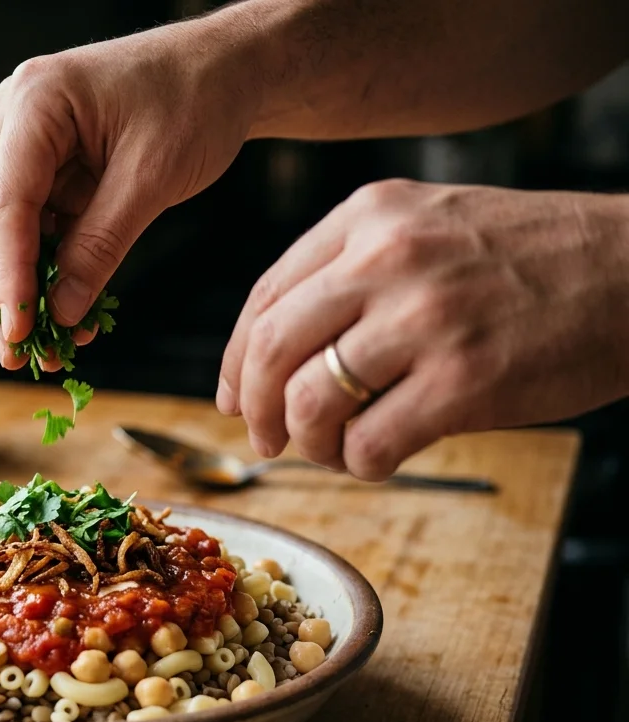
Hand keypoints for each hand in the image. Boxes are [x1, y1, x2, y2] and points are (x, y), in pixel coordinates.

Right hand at [0, 17, 257, 366]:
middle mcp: (17, 119)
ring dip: (24, 291)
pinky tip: (67, 316)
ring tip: (44, 348)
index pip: (5, 201)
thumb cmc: (197, 100)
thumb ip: (101, 246)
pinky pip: (39, 230)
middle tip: (16, 355)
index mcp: (36, 102)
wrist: (229, 70)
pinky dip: (51, 275)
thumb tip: (62, 312)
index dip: (7, 274)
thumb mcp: (152, 178)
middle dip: (3, 292)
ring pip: (7, 232)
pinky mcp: (50, 170)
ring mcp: (29, 144)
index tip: (17, 330)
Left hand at [218, 179, 628, 478]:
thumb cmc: (531, 258)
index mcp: (369, 216)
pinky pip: (368, 444)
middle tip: (265, 441)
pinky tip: (381, 458)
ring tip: (334, 450)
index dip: (233, 361)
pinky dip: (361, 464)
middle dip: (254, 411)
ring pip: (309, 403)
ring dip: (310, 445)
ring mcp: (425, 318)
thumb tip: (271, 356)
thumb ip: (351, 272)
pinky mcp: (464, 380)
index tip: (231, 399)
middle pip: (269, 352)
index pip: (264, 297)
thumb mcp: (429, 227)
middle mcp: (386, 258)